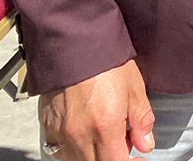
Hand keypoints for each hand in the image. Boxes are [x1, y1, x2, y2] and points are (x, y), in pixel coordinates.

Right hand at [38, 59, 154, 159]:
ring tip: (106, 138)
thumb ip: (141, 120)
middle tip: (124, 144)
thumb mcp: (135, 87)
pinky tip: (87, 136)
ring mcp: (60, 133)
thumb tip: (145, 144)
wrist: (74, 43)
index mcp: (104, 126)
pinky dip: (75, 151)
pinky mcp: (47, 127)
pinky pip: (60, 151)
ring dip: (94, 156)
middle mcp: (79, 135)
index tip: (138, 159)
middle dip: (113, 158)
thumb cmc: (106, 61)